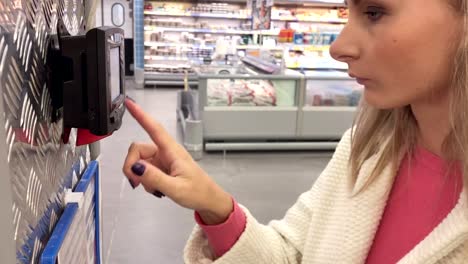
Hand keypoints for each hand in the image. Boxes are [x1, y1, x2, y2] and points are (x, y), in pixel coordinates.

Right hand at [122, 99, 232, 224]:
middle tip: (136, 182)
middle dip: (131, 165)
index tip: (130, 103)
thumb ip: (154, 178)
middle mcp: (166, 152)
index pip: (154, 128)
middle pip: (138, 149)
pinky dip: (144, 180)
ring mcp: (163, 160)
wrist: (207, 200)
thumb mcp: (176, 188)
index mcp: (172, 151)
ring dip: (139, 176)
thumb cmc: (198, 192)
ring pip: (139, 161)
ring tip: (154, 188)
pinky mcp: (161, 168)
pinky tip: (156, 188)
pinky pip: (144, 169)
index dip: (141, 115)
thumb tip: (135, 167)